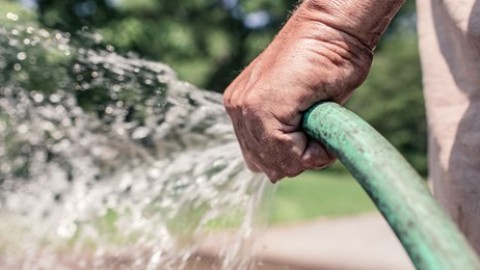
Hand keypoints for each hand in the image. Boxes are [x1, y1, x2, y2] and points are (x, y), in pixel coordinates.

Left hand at [223, 0, 400, 181]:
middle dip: (297, 160)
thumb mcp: (302, 109)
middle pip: (265, 165)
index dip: (292, 158)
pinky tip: (322, 128)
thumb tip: (276, 174)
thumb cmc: (327, 63)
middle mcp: (238, 108)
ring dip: (306, 155)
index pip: (260, 158)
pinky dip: (313, 152)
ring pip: (276, 162)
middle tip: (319, 134)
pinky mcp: (260, 106)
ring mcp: (245, 107)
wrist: (334, 30)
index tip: (314, 137)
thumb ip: (285, 136)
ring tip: (321, 127)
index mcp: (243, 107)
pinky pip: (286, 153)